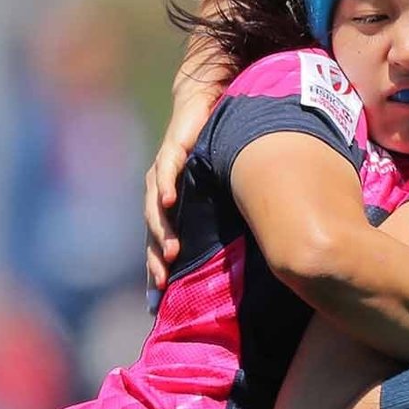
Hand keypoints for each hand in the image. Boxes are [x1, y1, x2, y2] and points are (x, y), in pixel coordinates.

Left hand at [143, 85, 217, 290]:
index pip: (161, 246)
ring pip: (155, 211)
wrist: (205, 102)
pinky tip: (170, 203)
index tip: (158, 307)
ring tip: (171, 254)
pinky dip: (165, 188)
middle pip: (154, 236)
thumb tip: (255, 250)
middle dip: (155, 263)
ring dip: (161, 233)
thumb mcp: (223, 188)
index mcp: (172, 209)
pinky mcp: (170, 151)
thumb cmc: (218, 149)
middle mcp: (161, 194)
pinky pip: (164, 173)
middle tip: (164, 287)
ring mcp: (163, 175)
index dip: (158, 273)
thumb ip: (228, 214)